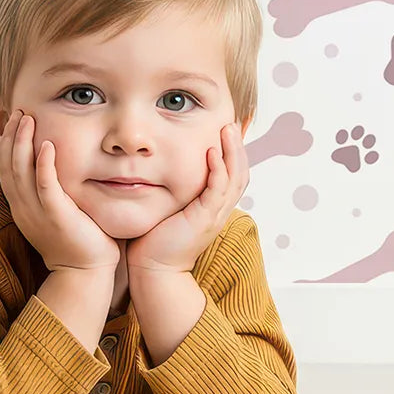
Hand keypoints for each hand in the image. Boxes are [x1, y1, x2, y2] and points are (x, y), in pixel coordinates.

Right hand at [0, 107, 121, 274]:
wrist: (84, 273)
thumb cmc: (75, 239)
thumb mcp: (53, 211)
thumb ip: (47, 189)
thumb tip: (50, 163)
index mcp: (20, 206)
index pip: (4, 168)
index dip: (6, 142)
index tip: (13, 120)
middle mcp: (23, 208)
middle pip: (7, 165)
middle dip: (10, 136)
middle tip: (18, 112)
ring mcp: (36, 213)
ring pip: (20, 172)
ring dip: (22, 142)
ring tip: (26, 118)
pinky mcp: (56, 217)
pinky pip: (45, 186)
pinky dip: (43, 164)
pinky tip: (48, 144)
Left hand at [126, 122, 248, 276]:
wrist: (153, 269)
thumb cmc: (155, 239)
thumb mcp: (171, 208)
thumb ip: (175, 190)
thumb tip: (162, 168)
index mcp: (214, 208)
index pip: (233, 177)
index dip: (234, 154)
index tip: (227, 132)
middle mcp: (219, 211)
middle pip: (240, 175)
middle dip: (238, 148)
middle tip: (231, 124)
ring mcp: (214, 216)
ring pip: (234, 179)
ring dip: (233, 153)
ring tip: (227, 130)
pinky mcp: (204, 220)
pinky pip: (217, 191)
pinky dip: (218, 170)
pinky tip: (212, 153)